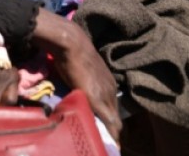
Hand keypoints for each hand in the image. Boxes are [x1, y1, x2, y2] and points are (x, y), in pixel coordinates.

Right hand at [32, 9, 121, 141]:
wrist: (72, 44)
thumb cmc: (72, 54)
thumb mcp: (82, 72)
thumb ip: (83, 83)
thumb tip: (75, 89)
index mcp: (108, 84)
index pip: (113, 109)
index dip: (110, 122)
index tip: (106, 133)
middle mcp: (112, 91)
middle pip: (116, 118)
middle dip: (112, 132)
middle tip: (106, 143)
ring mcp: (107, 96)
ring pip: (114, 122)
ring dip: (111, 134)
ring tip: (105, 144)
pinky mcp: (99, 101)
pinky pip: (109, 122)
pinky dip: (111, 135)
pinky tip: (110, 144)